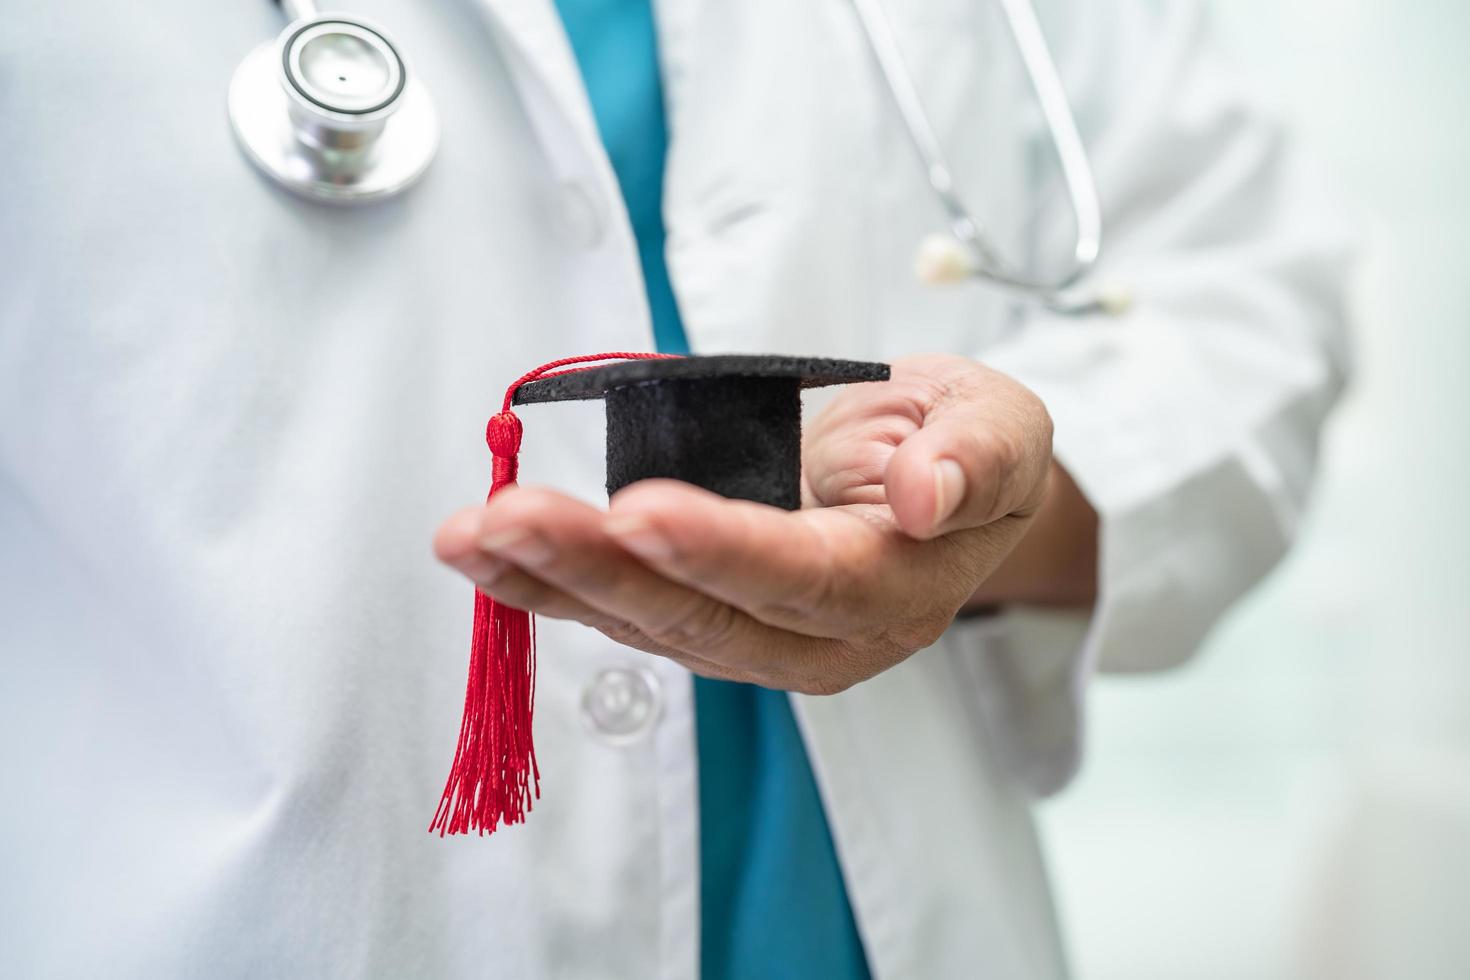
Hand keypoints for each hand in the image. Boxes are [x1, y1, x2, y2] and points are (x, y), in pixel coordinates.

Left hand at [435, 354, 1054, 693]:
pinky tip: (486, 556)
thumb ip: (977, 457)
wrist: (933, 477)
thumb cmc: (963, 443)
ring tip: (471, 536)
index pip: (807, 581)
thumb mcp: (1004, 425)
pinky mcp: (707, 620)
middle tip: (508, 520)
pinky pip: (627, 613)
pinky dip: (550, 588)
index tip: (639, 510)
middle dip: (601, 569)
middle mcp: (821, 639)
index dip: (724, 550)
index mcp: (898, 590)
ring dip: (553, 581)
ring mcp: (758, 639)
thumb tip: (923, 495)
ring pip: (650, 625)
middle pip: (705, 619)